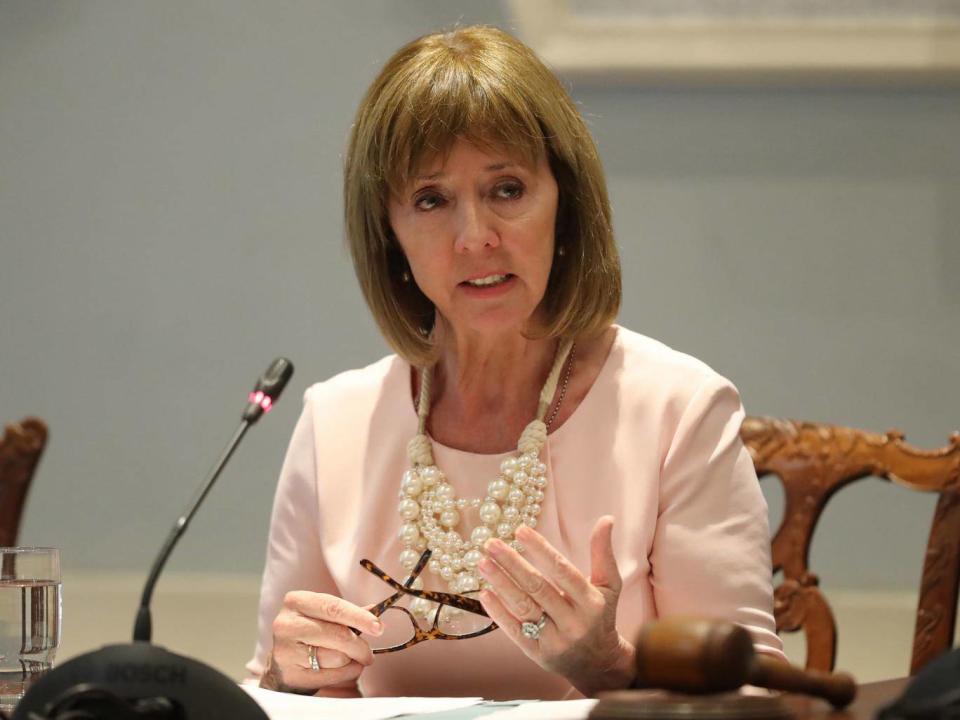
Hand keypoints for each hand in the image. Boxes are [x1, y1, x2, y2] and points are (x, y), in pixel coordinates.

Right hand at [260, 591, 382, 695]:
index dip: (360, 617)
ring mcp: (286, 651)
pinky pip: (332, 676)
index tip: (378, 627)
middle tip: (369, 653)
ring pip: (337, 657)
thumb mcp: (323, 616)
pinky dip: (345, 674)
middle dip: (361, 646)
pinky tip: (341, 669)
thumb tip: (375, 611)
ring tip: (348, 659)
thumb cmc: (308, 634)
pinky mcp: (291, 674)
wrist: (281, 663)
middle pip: (339, 635)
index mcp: (296, 601)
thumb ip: (348, 613)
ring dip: (351, 660)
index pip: (334, 607)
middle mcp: (286, 624)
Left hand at [477, 516, 635, 696]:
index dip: (541, 550)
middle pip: (538, 588)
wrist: (597, 663)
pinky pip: (514, 631)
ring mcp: (554, 640)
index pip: (562, 571)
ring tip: (482, 563)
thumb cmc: (600, 616)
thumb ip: (603, 552)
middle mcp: (573, 622)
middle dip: (512, 564)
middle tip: (491, 543)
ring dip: (501, 584)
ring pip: (524, 608)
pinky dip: (498, 612)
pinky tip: (484, 593)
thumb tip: (606, 519)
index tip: (520, 530)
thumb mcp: (609, 585)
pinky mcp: (537, 654)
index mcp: (591, 602)